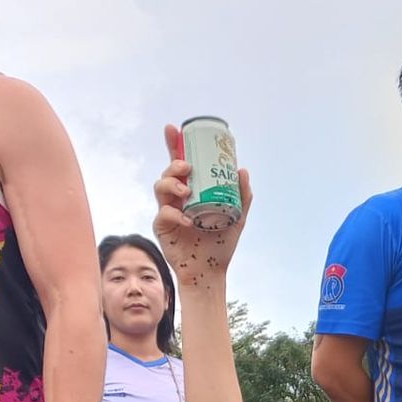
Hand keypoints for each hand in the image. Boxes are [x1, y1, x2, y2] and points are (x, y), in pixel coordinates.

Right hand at [152, 124, 251, 288]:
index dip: (175, 145)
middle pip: (168, 172)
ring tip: (186, 191)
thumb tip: (242, 170)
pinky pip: (163, 214)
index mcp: (193, 191)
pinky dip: (174, 214)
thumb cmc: (221, 245)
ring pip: (160, 187)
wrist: (210, 272)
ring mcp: (168, 211)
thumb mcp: (237, 217)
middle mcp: (178, 198)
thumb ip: (242, 196)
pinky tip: (187, 219)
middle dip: (174, 164)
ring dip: (171, 184)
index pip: (181, 164)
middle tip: (187, 168)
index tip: (173, 129)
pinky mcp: (162, 228)